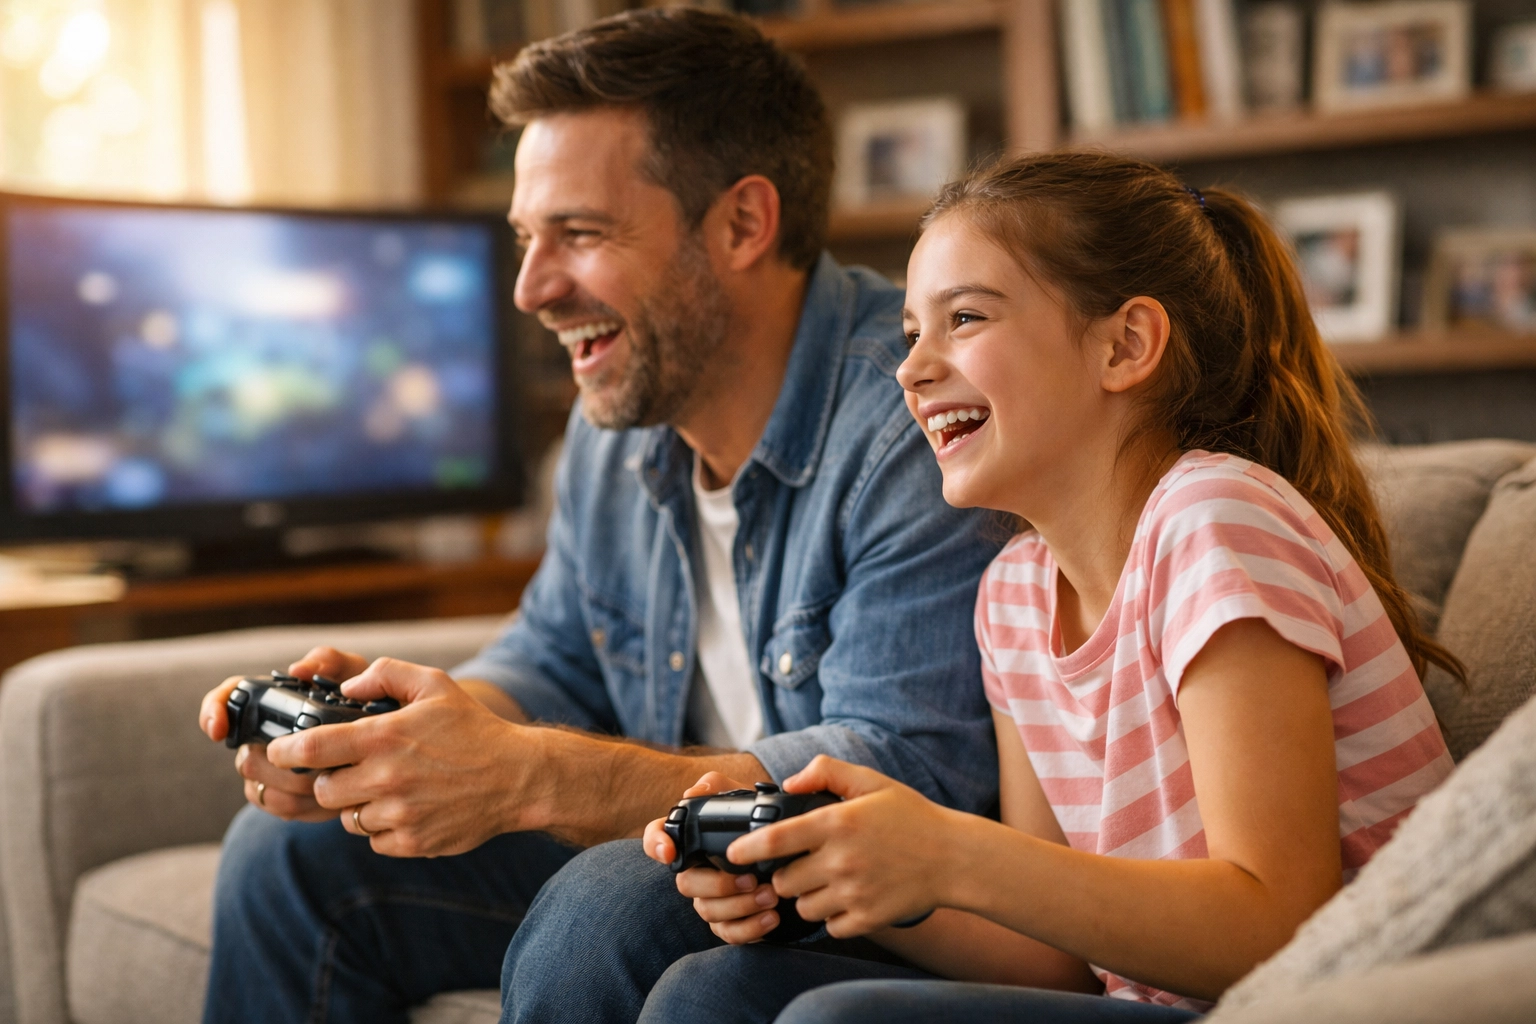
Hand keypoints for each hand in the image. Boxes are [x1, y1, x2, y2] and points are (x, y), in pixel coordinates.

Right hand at [197, 648, 375, 819]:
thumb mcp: (355, 676)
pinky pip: (279, 806)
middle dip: (284, 762)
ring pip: (261, 786)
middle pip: (247, 756)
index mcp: (273, 699)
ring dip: (297, 785)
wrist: (385, 745)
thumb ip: (330, 662)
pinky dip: (306, 804)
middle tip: (321, 760)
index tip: (218, 729)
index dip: (213, 711)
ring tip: (332, 775)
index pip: (225, 698)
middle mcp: (261, 734)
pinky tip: (330, 796)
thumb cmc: (366, 701)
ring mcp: (269, 768)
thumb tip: (298, 669)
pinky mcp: (283, 796)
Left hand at [264, 657, 534, 857]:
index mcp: (385, 737)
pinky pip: (375, 841)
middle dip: (328, 781)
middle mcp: (386, 778)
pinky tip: (407, 809)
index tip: (276, 751)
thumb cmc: (474, 729)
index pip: (312, 747)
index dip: (284, 750)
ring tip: (387, 790)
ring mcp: (399, 814)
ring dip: (357, 806)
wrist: (518, 777)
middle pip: (323, 790)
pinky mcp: (412, 841)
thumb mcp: (435, 685)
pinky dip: (383, 828)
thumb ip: (386, 674)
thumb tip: (347, 687)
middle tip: (349, 771)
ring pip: (348, 819)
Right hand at [643, 772, 781, 943]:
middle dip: (719, 885)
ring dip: (741, 906)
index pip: (656, 837)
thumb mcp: (742, 797)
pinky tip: (772, 916)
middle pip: (686, 884)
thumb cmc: (761, 824)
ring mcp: (711, 898)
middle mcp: (696, 870)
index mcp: (693, 839)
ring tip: (772, 896)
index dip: (655, 845)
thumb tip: (692, 793)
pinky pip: (728, 933)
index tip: (669, 852)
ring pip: (708, 911)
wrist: (795, 851)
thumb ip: (716, 787)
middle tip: (752, 878)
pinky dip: (750, 928)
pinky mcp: (730, 921)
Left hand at [727, 755, 959, 938]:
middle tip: (801, 865)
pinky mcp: (867, 918)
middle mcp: (841, 860)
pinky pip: (829, 926)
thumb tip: (787, 784)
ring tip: (827, 881)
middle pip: (783, 881)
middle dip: (784, 875)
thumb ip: (826, 771)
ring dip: (807, 897)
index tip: (732, 854)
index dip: (746, 850)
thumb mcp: (871, 782)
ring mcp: (854, 893)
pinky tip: (847, 899)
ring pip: (803, 907)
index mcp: (838, 823)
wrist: (953, 857)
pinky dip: (832, 916)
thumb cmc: (910, 816)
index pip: (775, 840)